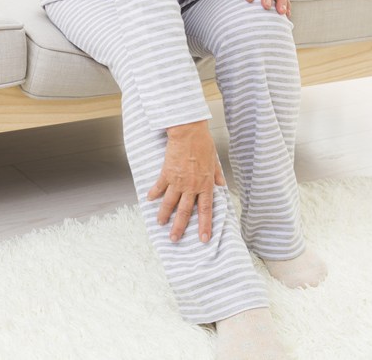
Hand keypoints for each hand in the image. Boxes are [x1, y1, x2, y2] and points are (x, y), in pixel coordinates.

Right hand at [146, 120, 226, 243]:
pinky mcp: (166, 173)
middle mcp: (191, 186)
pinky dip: (154, 194)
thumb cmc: (203, 144)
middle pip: (184, 211)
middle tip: (174, 239)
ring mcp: (177, 181)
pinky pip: (159, 187)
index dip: (204, 225)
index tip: (203, 239)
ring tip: (160, 224)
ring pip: (169, 203)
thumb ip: (217, 176)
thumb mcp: (214, 161)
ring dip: (164, 215)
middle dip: (179, 227)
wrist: (188, 132)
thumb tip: (222, 185)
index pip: (206, 210)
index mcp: (205, 185)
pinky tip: (149, 199)